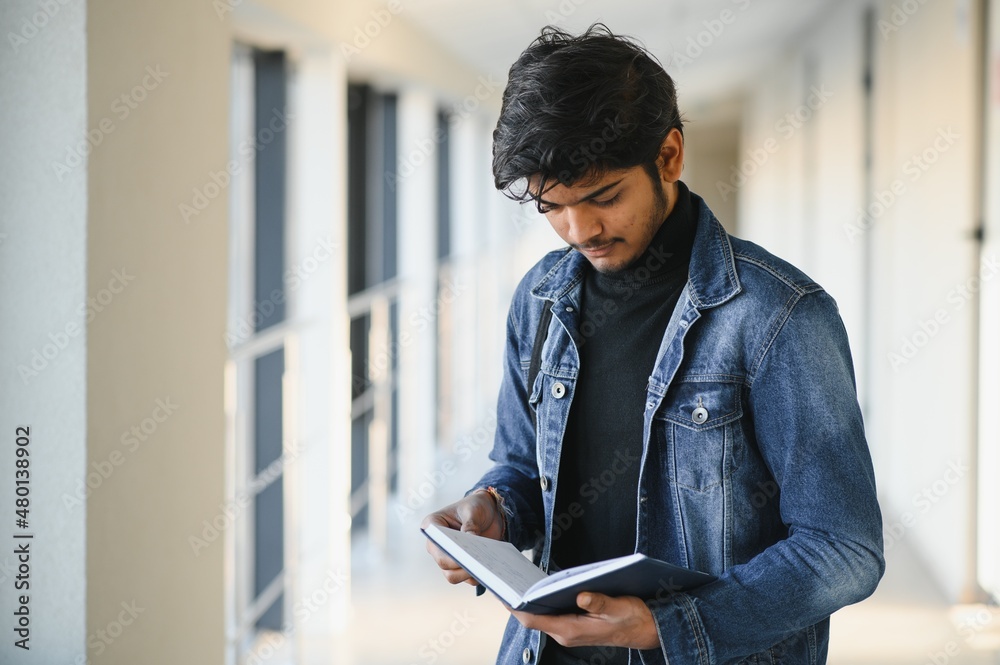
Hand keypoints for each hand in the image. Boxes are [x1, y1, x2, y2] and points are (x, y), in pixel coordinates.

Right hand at [421, 491, 504, 585]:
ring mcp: (449, 557)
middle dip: (461, 565)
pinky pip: (467, 578)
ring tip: (485, 566)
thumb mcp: (473, 510)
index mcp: (433, 525)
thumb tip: (470, 543)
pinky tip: (489, 568)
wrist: (490, 512)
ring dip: (469, 573)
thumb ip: (471, 525)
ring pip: (453, 575)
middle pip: (444, 564)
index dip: (447, 552)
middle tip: (479, 563)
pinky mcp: (462, 565)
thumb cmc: (476, 506)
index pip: (435, 543)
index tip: (464, 554)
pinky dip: (478, 575)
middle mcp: (437, 544)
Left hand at [510, 592, 659, 650]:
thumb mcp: (619, 607)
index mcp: (572, 630)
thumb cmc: (633, 618)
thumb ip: (599, 601)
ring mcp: (569, 631)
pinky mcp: (574, 626)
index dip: (516, 607)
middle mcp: (566, 633)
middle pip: (533, 619)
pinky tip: (539, 588)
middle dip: (518, 602)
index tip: (503, 594)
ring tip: (516, 581)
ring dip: (529, 602)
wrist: (645, 630)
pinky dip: (542, 602)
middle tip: (504, 581)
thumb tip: (581, 595)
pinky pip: (551, 615)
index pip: (535, 620)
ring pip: (541, 617)